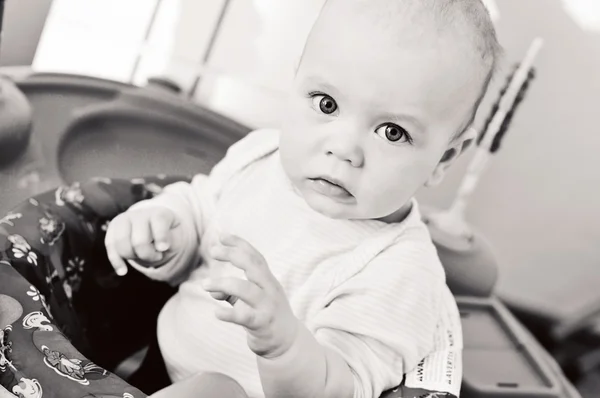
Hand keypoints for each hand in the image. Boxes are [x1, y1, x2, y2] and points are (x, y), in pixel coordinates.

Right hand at [104, 206, 181, 275]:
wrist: (154, 226)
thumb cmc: (168, 234)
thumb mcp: (176, 237)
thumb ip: (171, 242)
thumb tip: (160, 247)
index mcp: (159, 213)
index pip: (158, 222)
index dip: (161, 236)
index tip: (163, 248)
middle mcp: (140, 214)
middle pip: (139, 241)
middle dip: (148, 255)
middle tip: (157, 255)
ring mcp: (124, 219)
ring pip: (122, 244)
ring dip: (133, 257)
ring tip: (144, 256)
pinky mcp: (113, 228)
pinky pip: (110, 245)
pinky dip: (116, 260)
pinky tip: (122, 271)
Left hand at [202, 233, 298, 358]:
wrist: (286, 343)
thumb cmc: (266, 315)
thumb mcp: (250, 300)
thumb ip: (231, 292)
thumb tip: (212, 289)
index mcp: (267, 280)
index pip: (255, 256)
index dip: (240, 244)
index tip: (222, 236)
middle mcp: (269, 289)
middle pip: (253, 266)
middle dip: (233, 255)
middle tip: (213, 251)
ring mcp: (267, 306)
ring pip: (246, 289)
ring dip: (223, 284)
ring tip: (205, 285)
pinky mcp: (261, 324)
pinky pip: (244, 317)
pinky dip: (229, 314)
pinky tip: (216, 313)